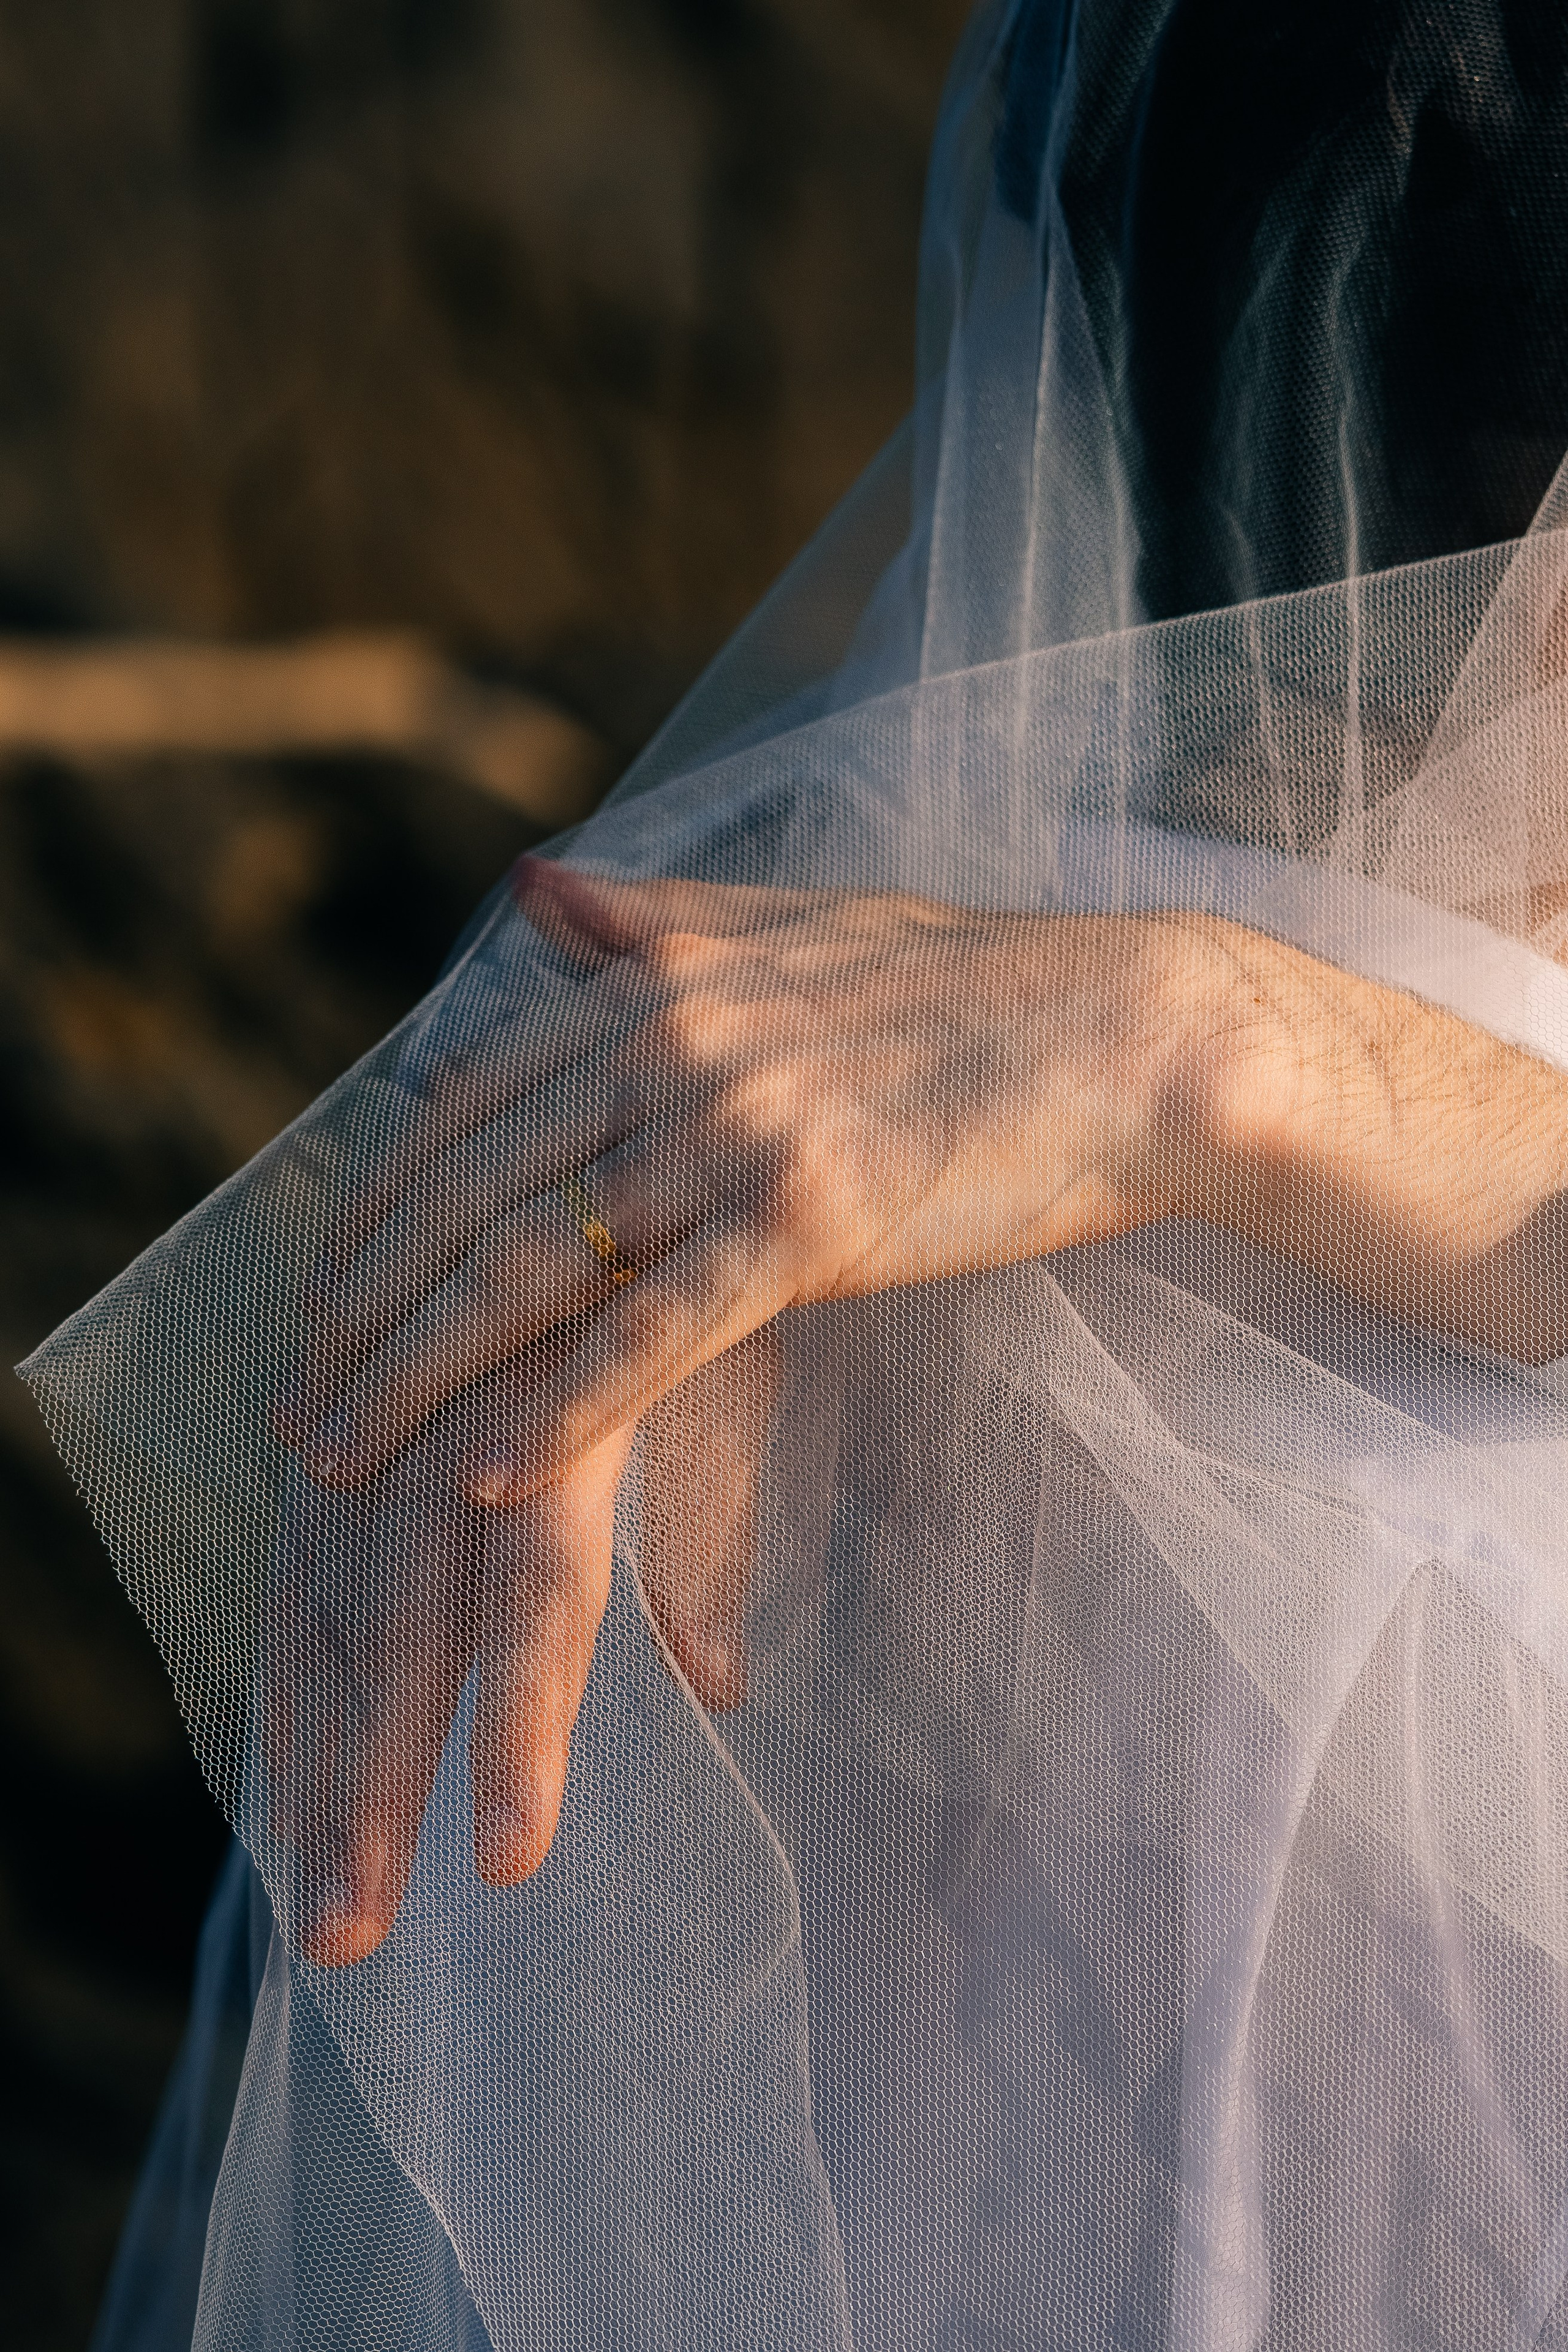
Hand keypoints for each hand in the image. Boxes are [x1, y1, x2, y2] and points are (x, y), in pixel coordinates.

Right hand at [272, 1328, 775, 1965]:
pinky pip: (299, 1556)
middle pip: (401, 1612)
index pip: (536, 1588)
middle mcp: (455, 1412)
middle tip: (349, 1934)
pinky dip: (288, 1669)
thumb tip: (723, 1682)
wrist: (603, 1123)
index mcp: (570, 1406)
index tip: (512, 1861)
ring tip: (307, 1902)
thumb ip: (704, 1531)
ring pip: (327, 1600)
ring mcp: (380, 1422)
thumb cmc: (693, 1278)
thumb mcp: (722, 1391)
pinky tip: (280, 1776)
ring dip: (312, 1753)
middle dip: (372, 1777)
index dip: (521, 1722)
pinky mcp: (339, 1431)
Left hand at [278, 858, 1203, 1503]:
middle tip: (295, 1416)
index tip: (315, 1304)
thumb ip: (655, 921)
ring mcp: (741, 1128)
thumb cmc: (975, 994)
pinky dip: (558, 1405)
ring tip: (344, 1461)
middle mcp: (676, 1044)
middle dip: (362, 1318)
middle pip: (467, 1198)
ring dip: (419, 1377)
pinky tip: (481, 1472)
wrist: (1137, 1034)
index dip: (370, 1218)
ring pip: (533, 1268)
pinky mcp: (815, 1218)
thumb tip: (532, 889)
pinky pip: (653, 1329)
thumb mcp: (798, 931)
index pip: (461, 1112)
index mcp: (659, 982)